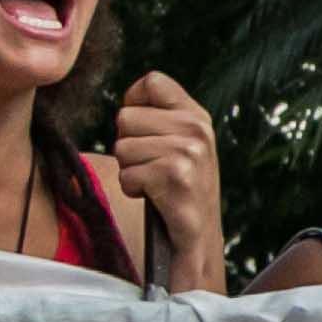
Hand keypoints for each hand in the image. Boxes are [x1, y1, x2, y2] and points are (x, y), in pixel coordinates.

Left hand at [110, 72, 224, 288]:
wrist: (199, 239)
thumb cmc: (180, 190)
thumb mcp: (183, 145)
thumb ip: (162, 119)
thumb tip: (127, 103)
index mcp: (197, 115)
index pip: (152, 81)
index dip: (134, 104)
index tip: (142, 131)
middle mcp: (196, 128)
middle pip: (126, 117)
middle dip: (129, 146)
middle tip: (152, 167)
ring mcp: (188, 151)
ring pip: (122, 147)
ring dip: (131, 170)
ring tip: (155, 184)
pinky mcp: (175, 176)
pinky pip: (127, 174)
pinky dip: (133, 189)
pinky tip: (154, 198)